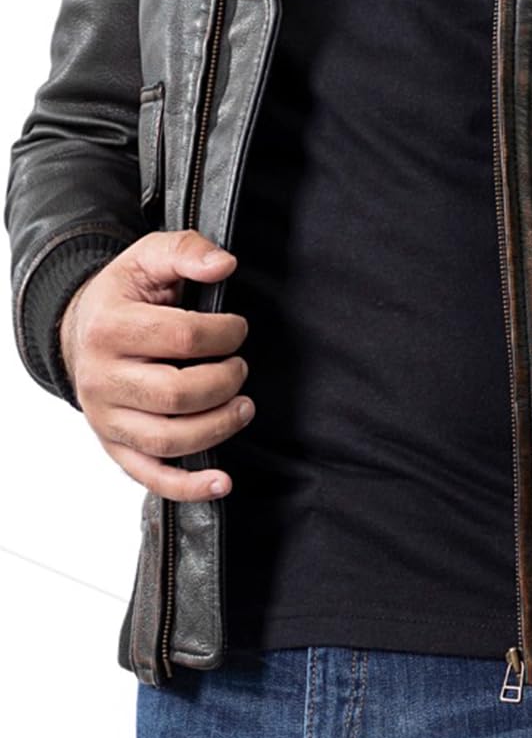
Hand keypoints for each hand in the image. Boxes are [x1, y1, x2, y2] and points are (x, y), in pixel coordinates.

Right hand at [59, 228, 254, 501]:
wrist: (82, 327)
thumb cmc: (126, 294)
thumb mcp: (151, 257)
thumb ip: (188, 252)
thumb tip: (224, 265)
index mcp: (110, 327)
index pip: (180, 337)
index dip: (224, 333)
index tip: (239, 327)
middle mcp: (101, 378)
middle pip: (175, 394)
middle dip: (224, 381)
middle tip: (241, 367)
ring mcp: (105, 417)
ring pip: (166, 440)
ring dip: (217, 427)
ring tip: (243, 407)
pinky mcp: (114, 445)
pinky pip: (149, 475)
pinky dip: (188, 486)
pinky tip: (223, 482)